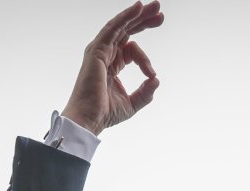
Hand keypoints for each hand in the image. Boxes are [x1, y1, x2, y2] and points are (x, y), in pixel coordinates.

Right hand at [62, 1, 163, 134]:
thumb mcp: (132, 103)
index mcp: (112, 65)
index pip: (131, 49)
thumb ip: (145, 93)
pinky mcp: (97, 50)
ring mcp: (99, 51)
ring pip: (121, 26)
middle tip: (160, 11)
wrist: (90, 119)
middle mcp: (105, 54)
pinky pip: (113, 28)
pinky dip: (126, 17)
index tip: (151, 74)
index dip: (145, 59)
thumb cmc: (104, 114)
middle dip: (143, 20)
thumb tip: (156, 80)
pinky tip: (138, 8)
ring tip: (155, 6)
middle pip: (126, 31)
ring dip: (138, 14)